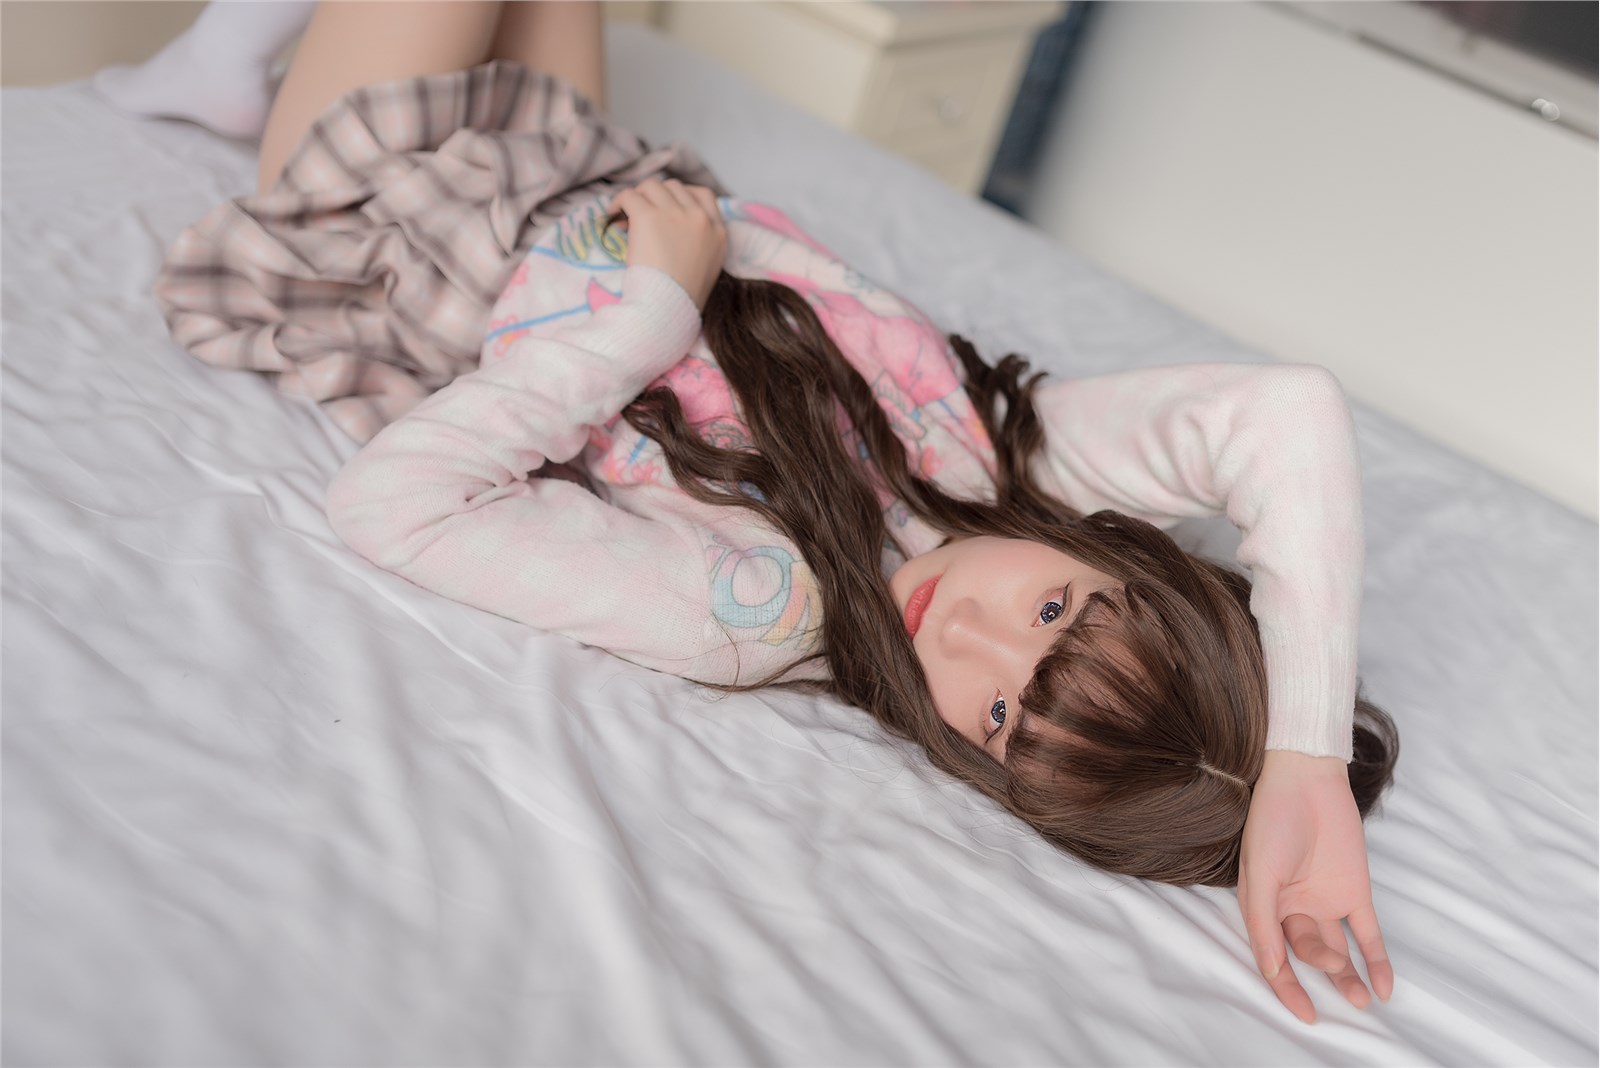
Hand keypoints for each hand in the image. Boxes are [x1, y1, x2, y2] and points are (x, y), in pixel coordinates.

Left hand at [610, 178, 725, 310]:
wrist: (667, 308)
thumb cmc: (682, 299)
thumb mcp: (706, 269)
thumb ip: (699, 245)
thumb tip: (671, 232)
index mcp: (718, 232)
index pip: (704, 195)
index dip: (680, 197)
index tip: (665, 209)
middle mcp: (700, 218)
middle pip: (674, 187)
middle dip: (656, 198)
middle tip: (641, 217)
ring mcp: (675, 214)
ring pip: (651, 186)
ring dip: (638, 198)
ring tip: (625, 217)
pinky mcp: (649, 216)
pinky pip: (629, 195)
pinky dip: (619, 203)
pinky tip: (613, 217)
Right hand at [1238, 750, 1393, 1023]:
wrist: (1307, 778)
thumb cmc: (1272, 821)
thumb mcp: (1259, 874)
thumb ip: (1264, 922)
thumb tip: (1272, 968)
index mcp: (1263, 907)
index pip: (1274, 958)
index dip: (1287, 989)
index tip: (1305, 1015)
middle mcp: (1293, 909)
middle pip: (1308, 953)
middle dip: (1323, 968)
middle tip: (1338, 972)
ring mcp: (1325, 901)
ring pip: (1338, 950)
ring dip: (1349, 976)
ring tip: (1362, 998)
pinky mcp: (1354, 891)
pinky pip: (1367, 934)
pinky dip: (1377, 960)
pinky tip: (1386, 987)